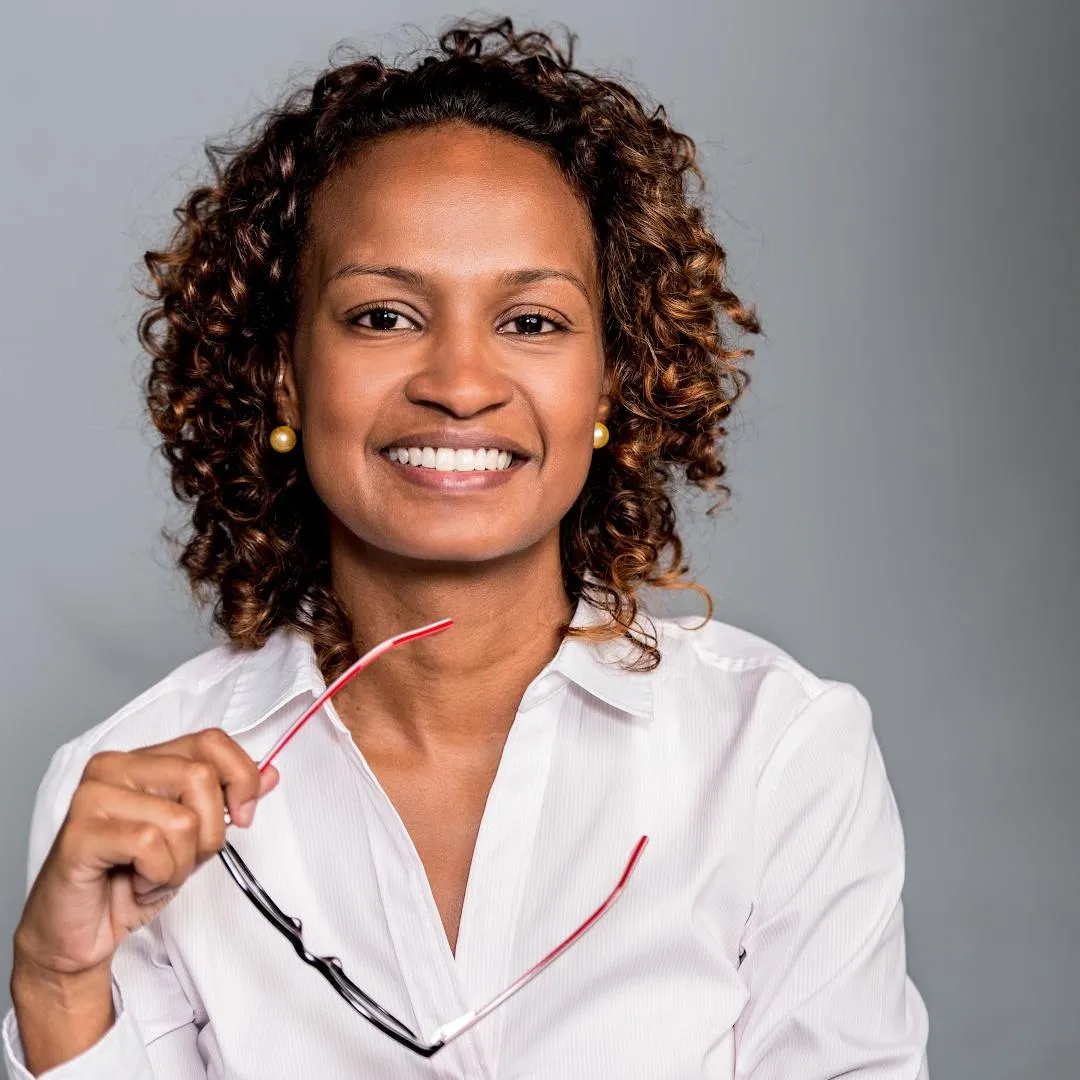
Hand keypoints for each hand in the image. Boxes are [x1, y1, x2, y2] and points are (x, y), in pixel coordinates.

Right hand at [12, 728, 278, 982]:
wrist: (76, 935)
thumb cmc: (129, 880)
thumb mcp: (192, 838)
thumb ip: (226, 802)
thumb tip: (269, 773)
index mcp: (142, 759)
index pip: (210, 741)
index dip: (240, 777)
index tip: (241, 815)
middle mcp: (114, 767)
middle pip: (201, 777)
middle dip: (209, 832)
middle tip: (181, 859)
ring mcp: (92, 797)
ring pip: (181, 819)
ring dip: (180, 863)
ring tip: (151, 873)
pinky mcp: (80, 833)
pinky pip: (151, 845)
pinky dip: (157, 876)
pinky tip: (134, 883)